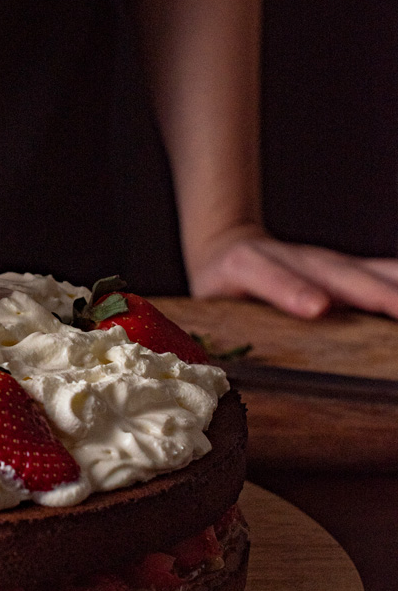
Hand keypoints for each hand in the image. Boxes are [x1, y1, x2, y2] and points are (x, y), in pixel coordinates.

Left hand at [186, 225, 397, 319]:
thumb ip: (219, 318)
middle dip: (374, 293)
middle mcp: (300, 260)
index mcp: (252, 265)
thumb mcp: (210, 297)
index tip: (316, 307)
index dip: (292, 289)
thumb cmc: (223, 282)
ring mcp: (331, 264)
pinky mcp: (350, 270)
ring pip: (375, 271)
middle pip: (341, 274)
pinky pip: (386, 272)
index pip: (272, 277)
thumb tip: (240, 344)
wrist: (230, 246)